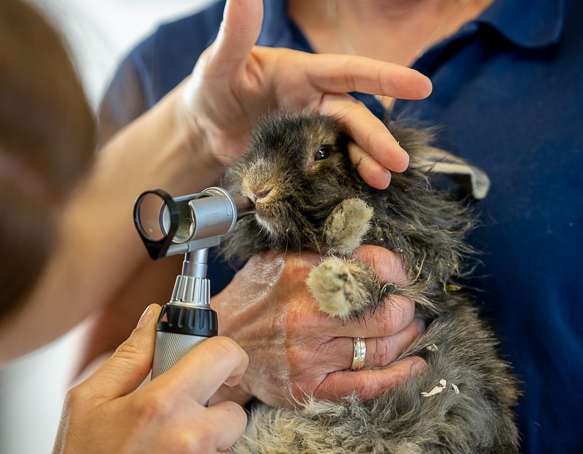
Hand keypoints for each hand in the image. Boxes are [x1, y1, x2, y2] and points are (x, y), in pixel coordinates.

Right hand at [54, 304, 248, 453]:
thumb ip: (129, 356)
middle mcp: (190, 438)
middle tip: (181, 414)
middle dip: (214, 406)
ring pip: (226, 443)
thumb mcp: (87, 401)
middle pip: (234, 407)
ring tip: (165, 447)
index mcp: (161, 403)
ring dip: (206, 441)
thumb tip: (153, 317)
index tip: (215, 360)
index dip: (224, 352)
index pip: (223, 355)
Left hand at [180, 0, 432, 189]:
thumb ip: (237, 25)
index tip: (420, 85)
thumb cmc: (212, 86)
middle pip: (353, 116)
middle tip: (397, 160)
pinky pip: (330, 165)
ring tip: (382, 180)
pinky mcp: (302, 156)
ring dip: (367, 160)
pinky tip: (358, 191)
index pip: (349, 70)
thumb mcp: (220, 58)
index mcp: (303, 72)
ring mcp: (309, 130)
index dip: (385, 76)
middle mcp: (313, 99)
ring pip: (347, 143)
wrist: (202, 128)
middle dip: (377, 137)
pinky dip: (345, 176)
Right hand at [210, 247, 425, 407]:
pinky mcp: (309, 386)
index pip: (373, 267)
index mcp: (301, 273)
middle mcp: (305, 315)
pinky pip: (367, 385)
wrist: (222, 337)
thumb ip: (323, 251)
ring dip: (405, 338)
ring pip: (381, 349)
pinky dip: (398, 376)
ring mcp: (308, 355)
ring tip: (406, 328)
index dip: (398, 272)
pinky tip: (413, 364)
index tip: (402, 276)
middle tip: (405, 305)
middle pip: (385, 313)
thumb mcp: (281, 257)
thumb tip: (373, 249)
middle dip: (405, 308)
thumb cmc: (256, 295)